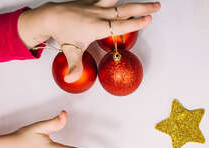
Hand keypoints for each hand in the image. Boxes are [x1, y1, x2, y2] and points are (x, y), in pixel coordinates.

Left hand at [18, 0, 160, 81]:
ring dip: (134, 1)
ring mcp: (96, 6)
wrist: (51, 16)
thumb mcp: (70, 53)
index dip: (135, 22)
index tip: (148, 19)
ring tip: (148, 1)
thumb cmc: (63, 35)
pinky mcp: (93, 1)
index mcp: (97, 27)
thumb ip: (74, 67)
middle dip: (142, 7)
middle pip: (124, 10)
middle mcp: (99, 14)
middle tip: (157, 6)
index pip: (120, 25)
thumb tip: (70, 79)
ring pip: (118, 1)